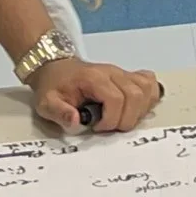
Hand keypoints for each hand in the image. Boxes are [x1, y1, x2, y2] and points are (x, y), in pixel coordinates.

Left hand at [29, 55, 161, 133]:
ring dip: (139, 111)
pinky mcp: (128, 76)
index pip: (116, 99)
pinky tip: (136, 108)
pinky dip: (148, 98)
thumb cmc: (53, 87)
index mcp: (93, 78)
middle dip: (126, 119)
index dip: (111, 120)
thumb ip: (59, 113)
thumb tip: (76, 121)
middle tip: (109, 127)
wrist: (54, 68)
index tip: (97, 128)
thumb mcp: (46, 103)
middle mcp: (112, 73)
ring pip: (146, 89)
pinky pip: (149, 84)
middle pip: (136, 95)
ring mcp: (122, 73)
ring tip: (121, 119)